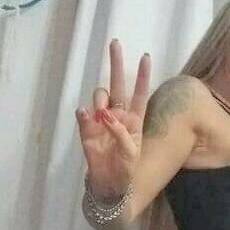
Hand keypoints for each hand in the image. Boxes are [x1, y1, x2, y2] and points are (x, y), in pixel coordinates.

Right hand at [75, 39, 150, 195]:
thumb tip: (105, 117)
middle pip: (117, 85)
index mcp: (134, 121)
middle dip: (116, 64)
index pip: (139, 94)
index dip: (142, 76)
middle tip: (114, 43)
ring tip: (101, 115)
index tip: (145, 56)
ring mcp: (101, 121)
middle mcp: (118, 116)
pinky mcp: (87, 130)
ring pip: (99, 96)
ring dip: (100, 99)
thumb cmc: (125, 170)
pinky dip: (85, 114)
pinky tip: (87, 117)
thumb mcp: (130, 154)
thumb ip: (121, 134)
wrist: (108, 186)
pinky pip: (84, 115)